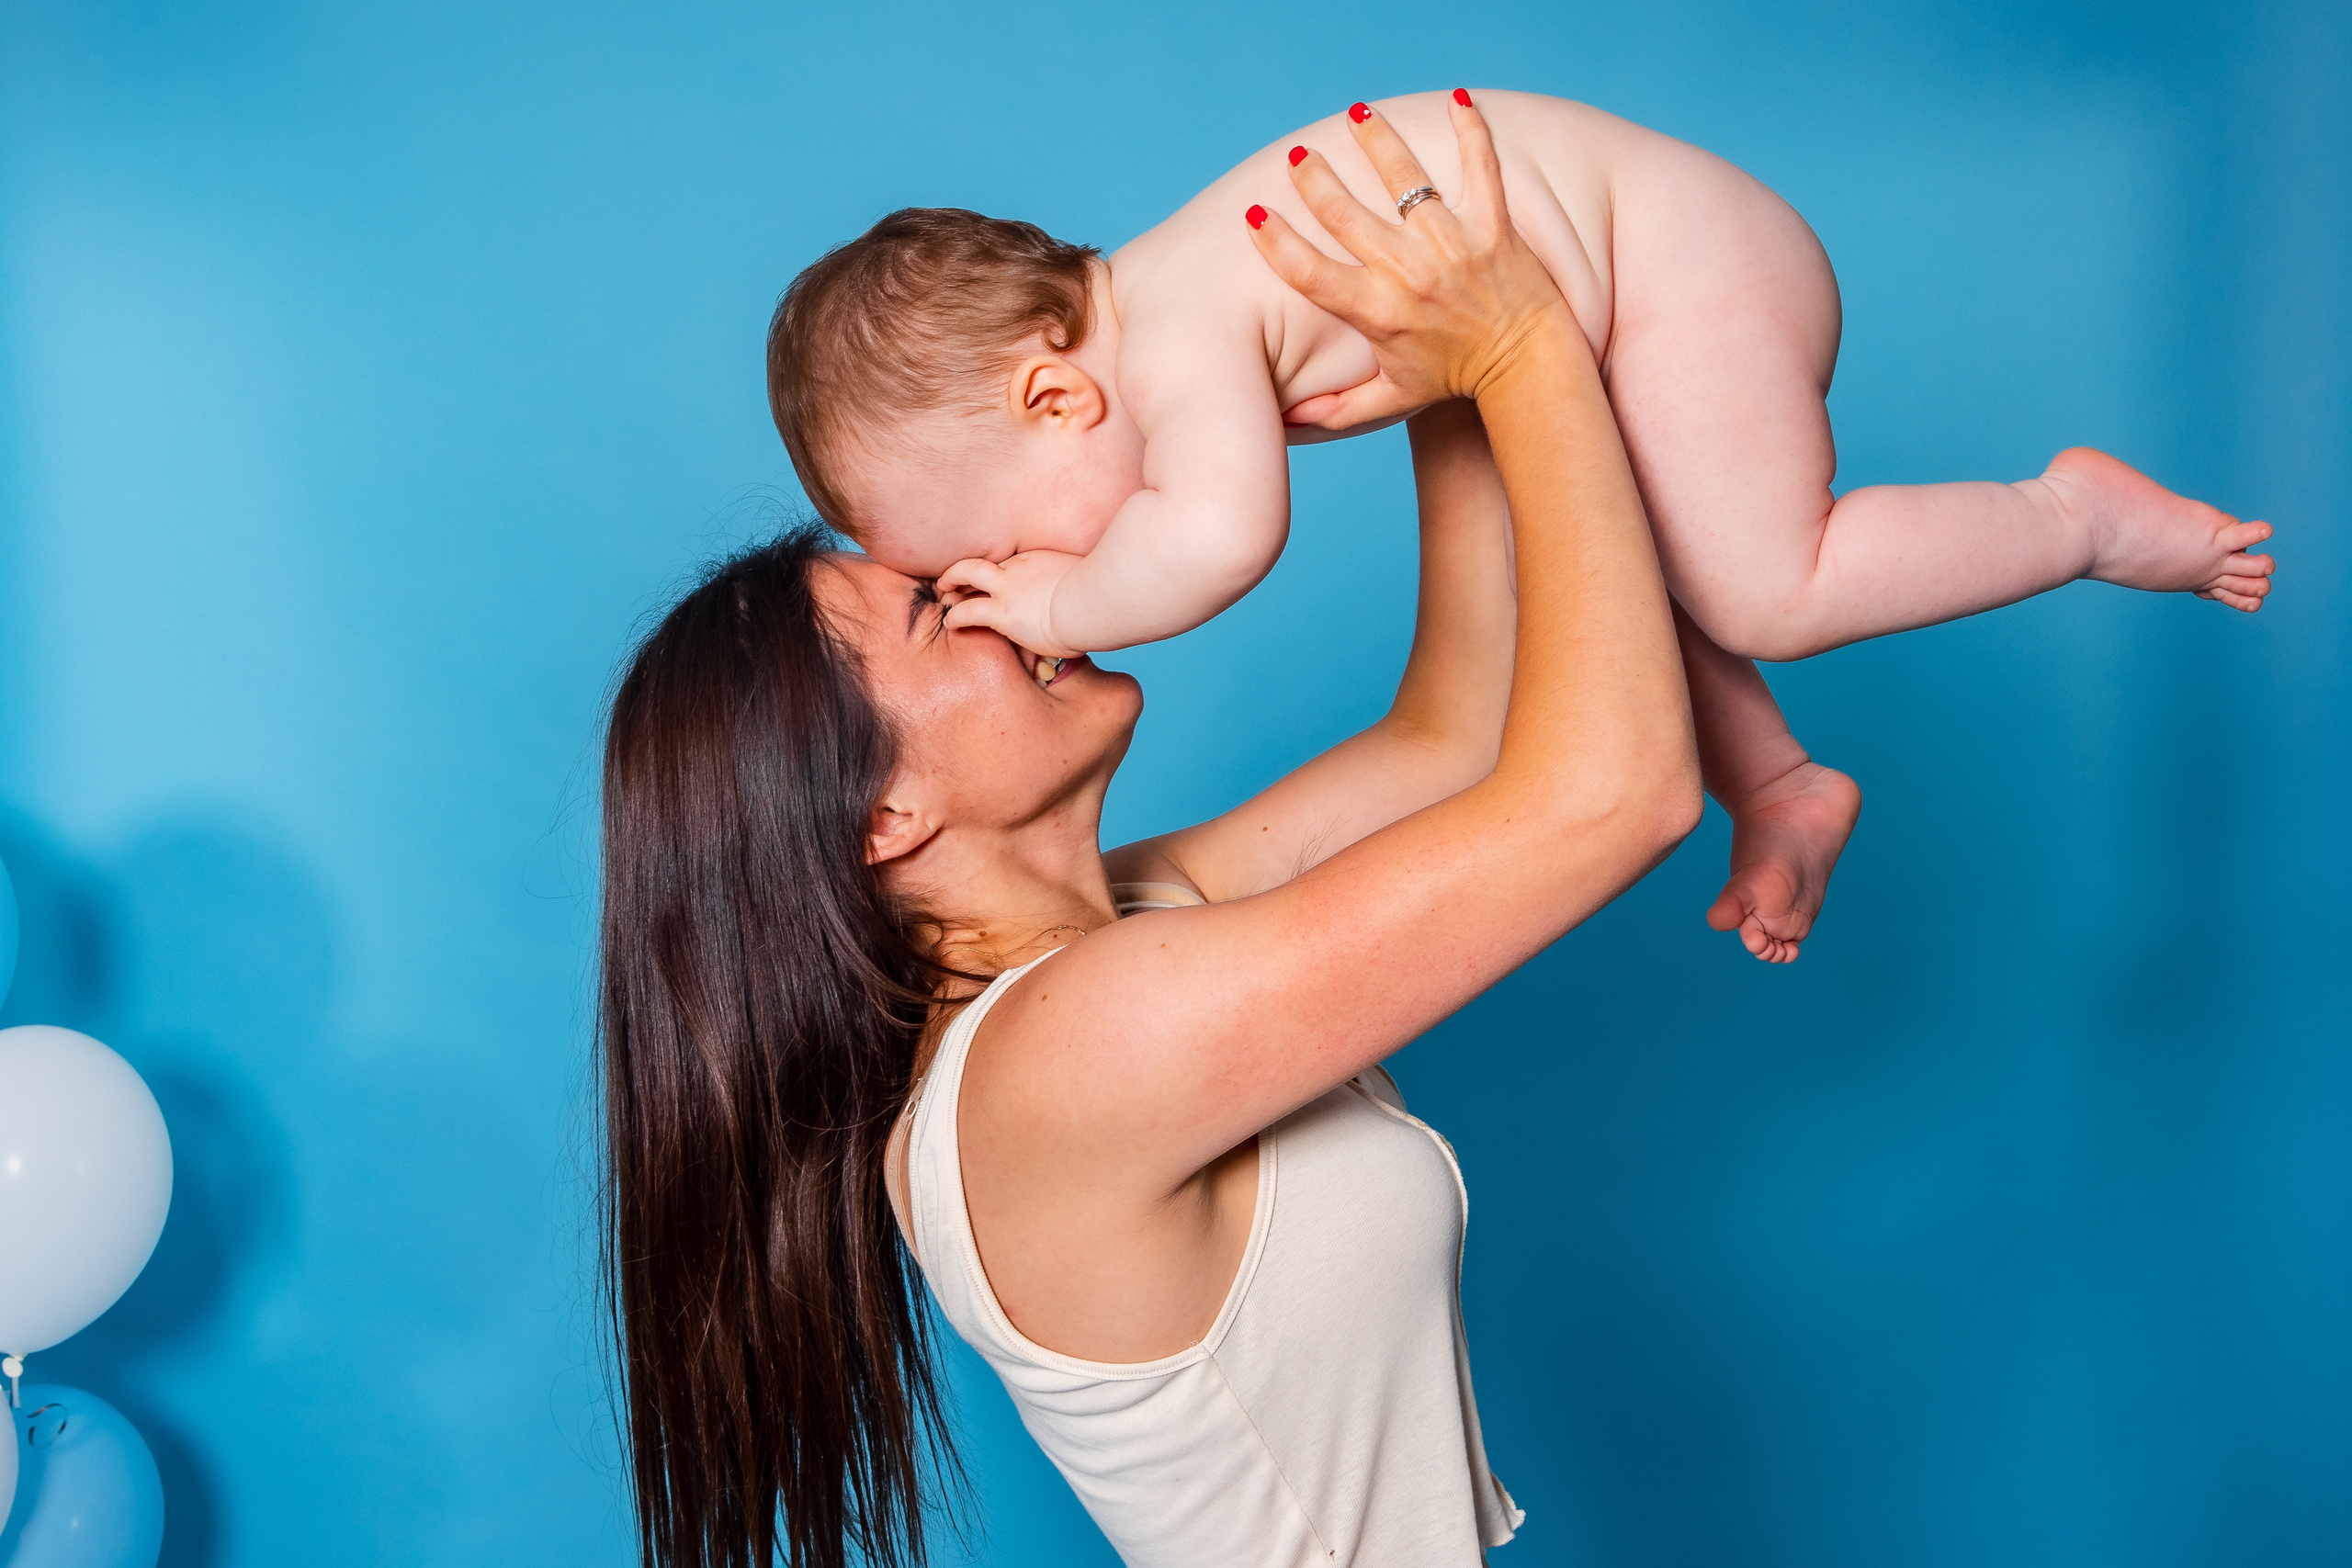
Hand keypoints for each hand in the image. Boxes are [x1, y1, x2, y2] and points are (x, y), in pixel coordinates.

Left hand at [939, 549, 1086, 656]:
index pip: (1010, 562)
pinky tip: (950, 623)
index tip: (996, 576)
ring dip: (952, 581)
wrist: (1094, 601)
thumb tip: (1094, 593)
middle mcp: (1019, 568)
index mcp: (1039, 559)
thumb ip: (1082, 583)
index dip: (999, 569)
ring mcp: (1008, 587)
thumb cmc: (1102, 595)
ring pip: (967, 574)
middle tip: (955, 575)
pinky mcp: (1002, 612)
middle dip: (967, 566)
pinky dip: (955, 616)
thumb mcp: (1092, 579)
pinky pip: (967, 611)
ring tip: (944, 591)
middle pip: (985, 559)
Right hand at [1246, 94, 1577, 424]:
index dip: (1277, 243)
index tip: (1255, 215)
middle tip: (1297, 156)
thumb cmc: (1455, 380)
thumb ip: (1338, 409)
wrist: (1527, 368)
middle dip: (1314, 179)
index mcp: (1377, 313)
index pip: (1310, 273)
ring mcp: (1452, 245)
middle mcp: (1409, 274)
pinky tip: (1458, 99)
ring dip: (1377, 141)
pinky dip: (1471, 131)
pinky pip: (1481, 168)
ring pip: (1407, 180)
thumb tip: (1288, 423)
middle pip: (1346, 215)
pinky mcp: (1493, 226)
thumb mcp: (1392, 398)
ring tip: (1356, 115)